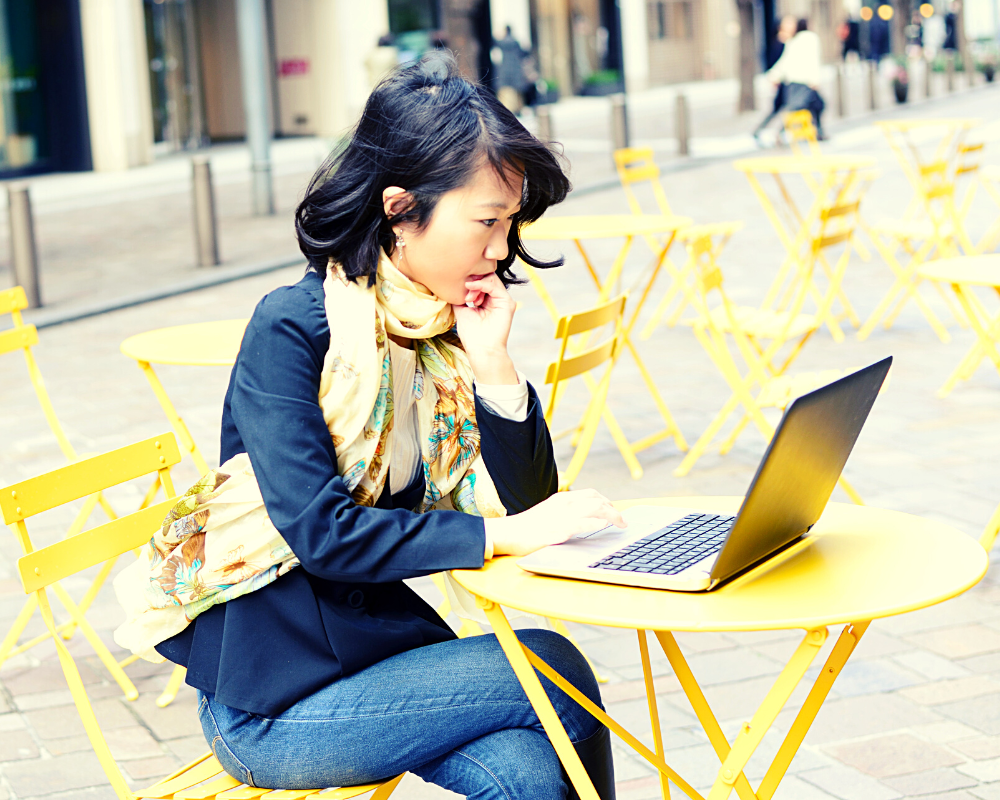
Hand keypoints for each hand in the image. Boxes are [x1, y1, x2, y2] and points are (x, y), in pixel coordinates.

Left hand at [452, 272, 516, 384]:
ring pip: (491, 278)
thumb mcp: (462, 310)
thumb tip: (451, 286)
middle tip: (465, 293)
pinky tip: (472, 289)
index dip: (470, 281)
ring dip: (476, 284)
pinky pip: (494, 286)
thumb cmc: (472, 334)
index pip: (481, 281)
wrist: (481, 349)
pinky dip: (482, 285)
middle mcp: (496, 299)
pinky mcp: (507, 303)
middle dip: (473, 281)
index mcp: (487, 300)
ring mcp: (502, 300)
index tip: (459, 289)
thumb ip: (460, 297)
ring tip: (468, 297)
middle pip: (487, 277)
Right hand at [485, 489, 626, 557]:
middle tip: (622, 520)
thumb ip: (564, 513)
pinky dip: (596, 523)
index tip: (614, 511)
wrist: (508, 533)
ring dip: (612, 515)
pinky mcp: (558, 530)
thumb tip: (582, 517)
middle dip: (613, 509)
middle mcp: (564, 504)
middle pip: (596, 499)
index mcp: (561, 499)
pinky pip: (582, 524)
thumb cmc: (527, 527)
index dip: (607, 502)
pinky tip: (604, 525)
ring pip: (594, 508)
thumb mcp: (548, 512)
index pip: (591, 494)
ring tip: (621, 523)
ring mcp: (561, 516)